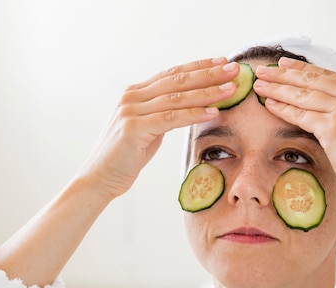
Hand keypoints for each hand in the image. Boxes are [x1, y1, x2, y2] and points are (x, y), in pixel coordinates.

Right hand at [78, 58, 239, 199]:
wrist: (99, 178)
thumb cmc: (127, 157)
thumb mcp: (149, 130)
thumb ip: (165, 115)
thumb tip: (191, 108)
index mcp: (136, 93)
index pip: (173, 74)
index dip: (199, 67)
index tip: (223, 62)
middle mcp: (133, 96)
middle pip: (178, 80)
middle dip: (209, 74)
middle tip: (235, 69)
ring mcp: (132, 110)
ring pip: (177, 97)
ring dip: (208, 91)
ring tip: (231, 89)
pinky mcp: (134, 128)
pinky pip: (171, 118)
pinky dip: (194, 114)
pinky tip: (214, 111)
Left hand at [253, 57, 335, 262]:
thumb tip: (329, 114)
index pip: (329, 75)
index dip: (303, 69)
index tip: (285, 64)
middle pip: (313, 80)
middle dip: (285, 74)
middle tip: (264, 70)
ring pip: (304, 95)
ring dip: (279, 88)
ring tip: (260, 85)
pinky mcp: (334, 127)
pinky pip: (302, 115)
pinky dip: (283, 109)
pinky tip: (269, 105)